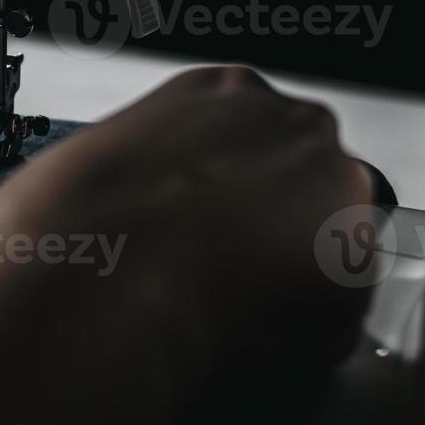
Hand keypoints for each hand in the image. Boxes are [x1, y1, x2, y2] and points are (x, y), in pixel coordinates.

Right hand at [0, 66, 372, 424]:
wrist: (89, 267)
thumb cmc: (72, 220)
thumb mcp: (109, 159)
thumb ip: (160, 166)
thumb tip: (154, 212)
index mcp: (225, 88)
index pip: (260, 146)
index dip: (236, 202)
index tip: (211, 236)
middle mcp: (293, 120)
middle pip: (309, 188)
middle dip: (274, 238)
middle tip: (216, 281)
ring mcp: (333, 183)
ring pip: (329, 249)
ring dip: (289, 284)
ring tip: (216, 308)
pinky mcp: (352, 258)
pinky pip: (337, 313)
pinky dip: (300, 336)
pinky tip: (239, 332)